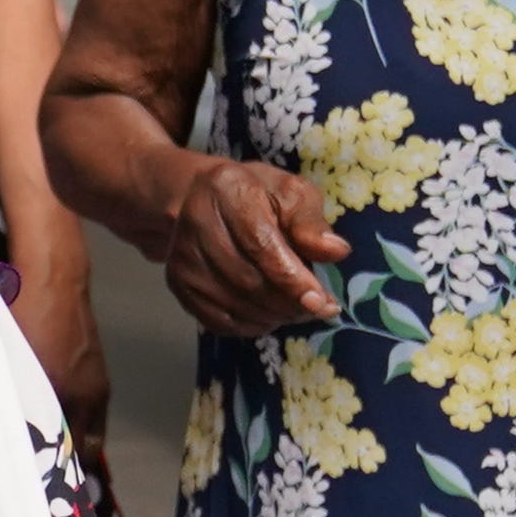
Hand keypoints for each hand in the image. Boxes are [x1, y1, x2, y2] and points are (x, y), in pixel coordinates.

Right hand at [157, 156, 350, 333]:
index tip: (321, 302)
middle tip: (318, 308)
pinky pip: (220, 320)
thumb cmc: (256, 194)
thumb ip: (311, 222)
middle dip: (289, 303)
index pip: (261, 245)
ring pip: (236, 305)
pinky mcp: (179, 284)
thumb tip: (336, 252)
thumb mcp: (290, 192)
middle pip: (249, 280)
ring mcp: (183, 258)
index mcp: (229, 191)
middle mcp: (197, 224)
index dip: (292, 279)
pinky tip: (271, 314)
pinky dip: (253, 325)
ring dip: (275, 316)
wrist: (200, 198)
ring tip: (298, 310)